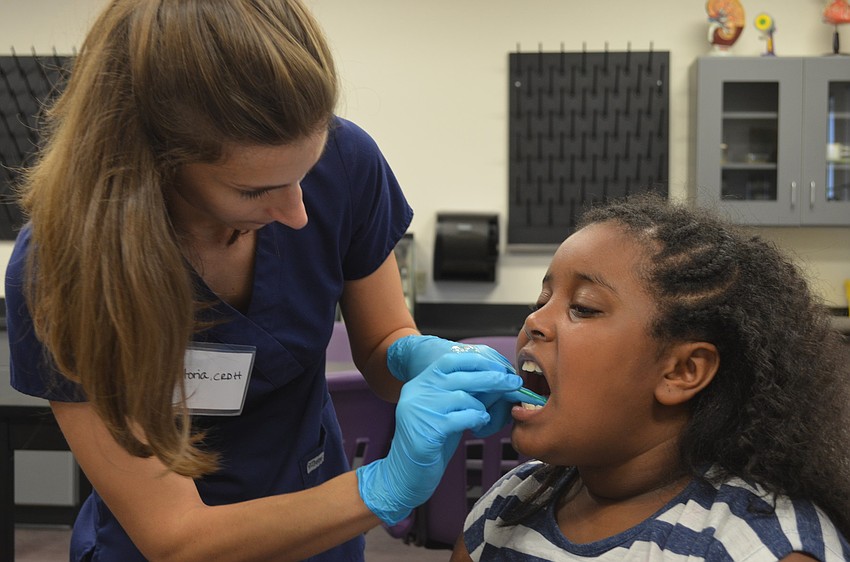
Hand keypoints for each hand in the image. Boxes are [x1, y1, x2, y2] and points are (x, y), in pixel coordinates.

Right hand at [387, 335, 516, 436]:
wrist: (405, 476)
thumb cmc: (431, 443)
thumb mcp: (445, 411)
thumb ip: (463, 394)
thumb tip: (498, 380)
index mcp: (420, 383)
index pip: (450, 360)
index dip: (478, 362)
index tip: (500, 368)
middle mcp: (417, 391)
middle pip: (462, 375)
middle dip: (493, 378)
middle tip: (514, 383)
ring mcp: (421, 409)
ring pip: (465, 396)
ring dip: (482, 407)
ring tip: (483, 418)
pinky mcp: (429, 429)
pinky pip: (464, 416)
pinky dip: (478, 420)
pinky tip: (479, 427)